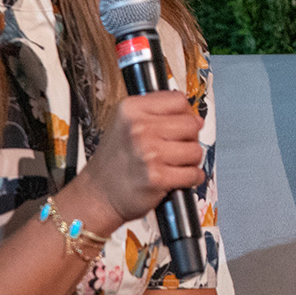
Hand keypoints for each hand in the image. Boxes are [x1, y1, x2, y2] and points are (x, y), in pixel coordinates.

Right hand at [67, 90, 203, 230]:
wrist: (99, 194)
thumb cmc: (115, 161)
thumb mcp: (127, 124)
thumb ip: (158, 114)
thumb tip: (196, 118)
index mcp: (131, 109)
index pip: (179, 100)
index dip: (185, 113)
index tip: (181, 124)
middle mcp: (138, 128)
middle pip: (191, 124)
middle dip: (190, 138)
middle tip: (177, 147)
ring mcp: (148, 153)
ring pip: (196, 150)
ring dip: (191, 161)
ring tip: (173, 164)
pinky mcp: (158, 178)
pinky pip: (194, 174)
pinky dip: (191, 178)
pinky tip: (177, 177)